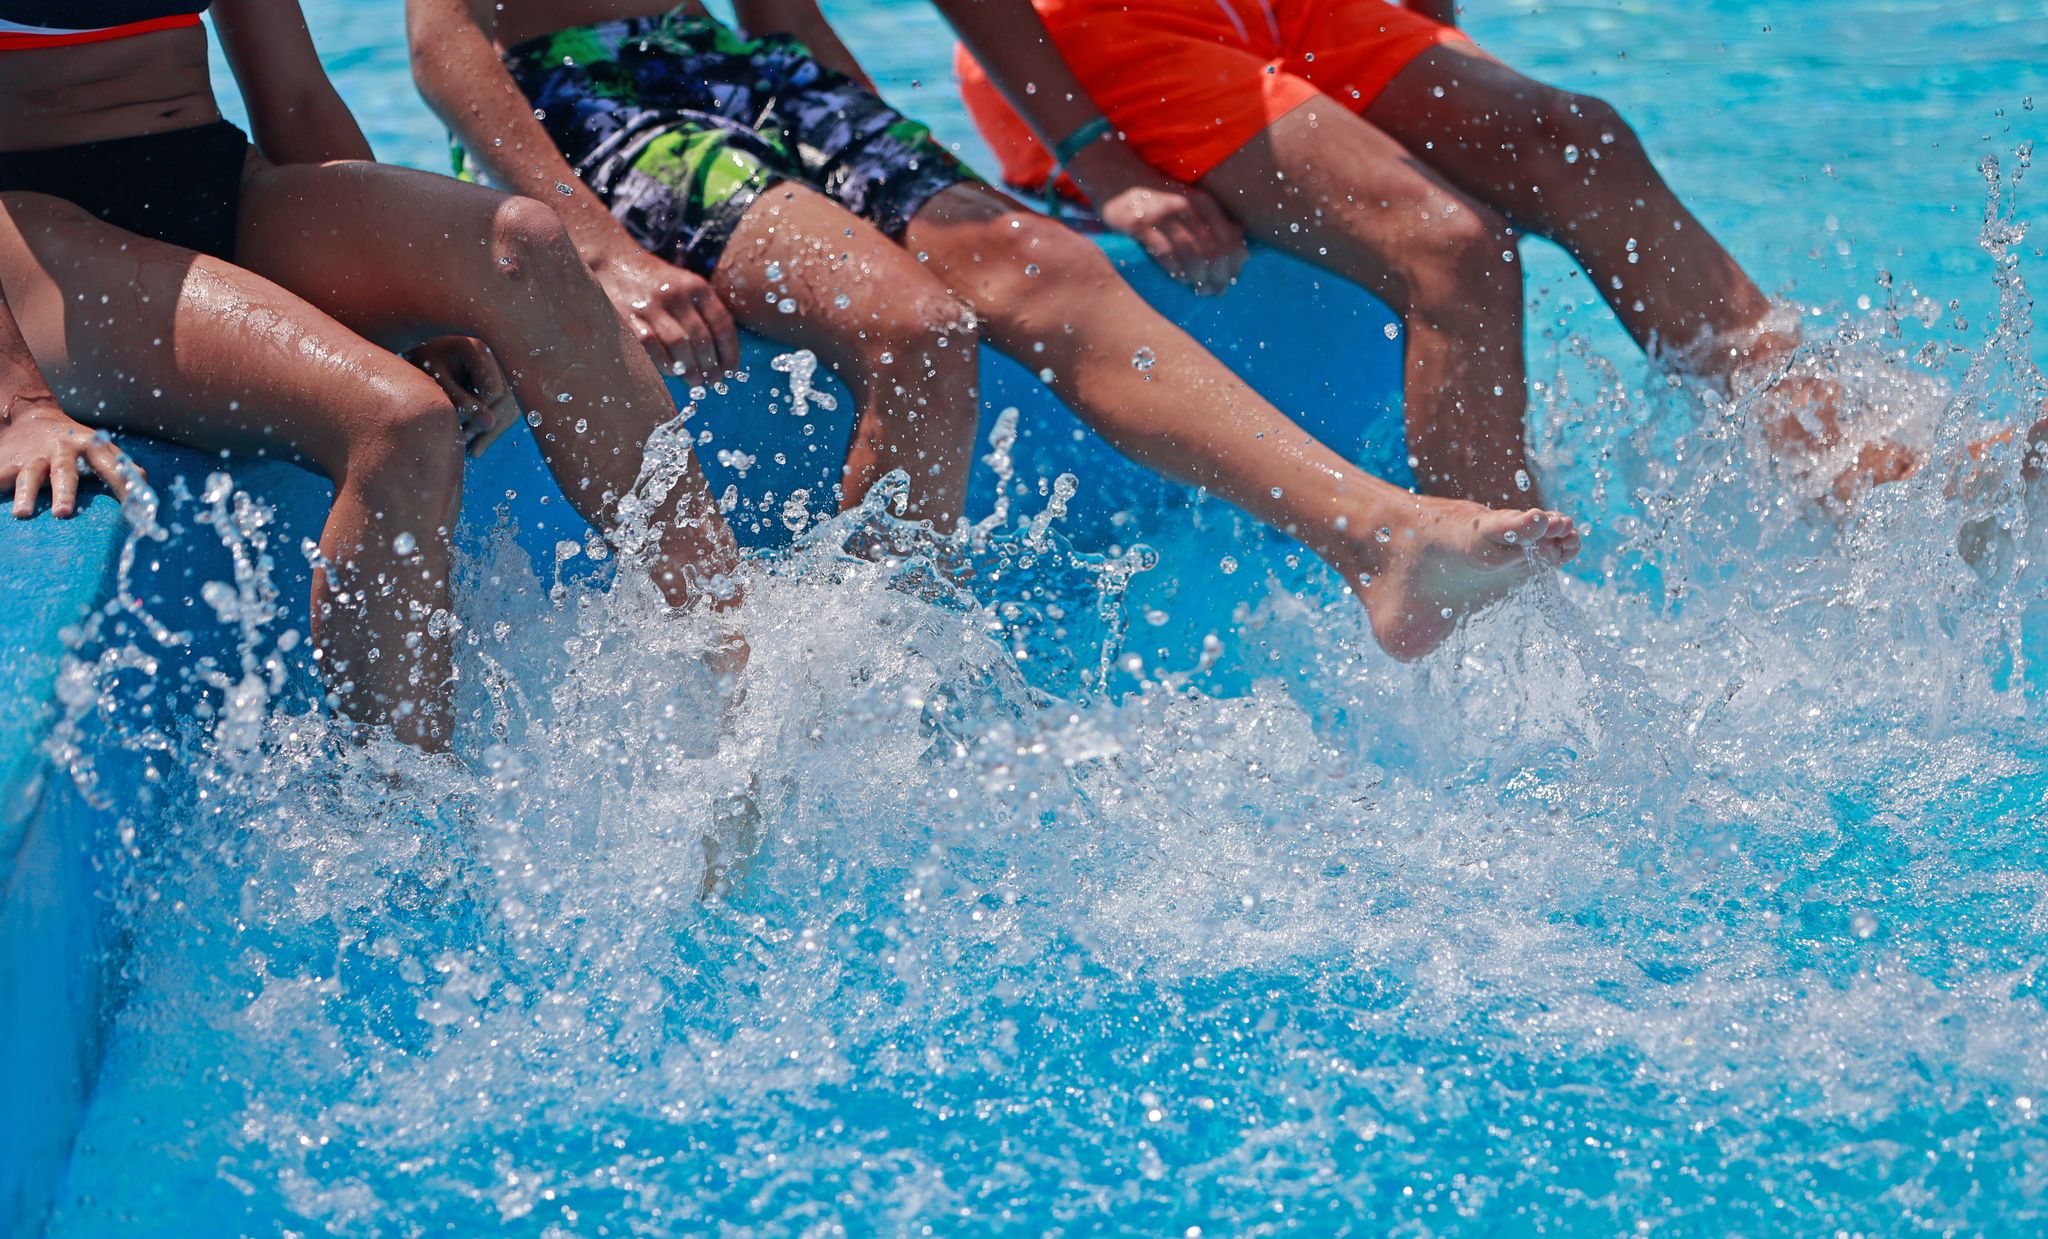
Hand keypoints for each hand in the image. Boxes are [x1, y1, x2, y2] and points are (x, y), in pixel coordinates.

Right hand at [1, 392, 139, 517]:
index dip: (121, 486)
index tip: (132, 508)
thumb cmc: (76, 444)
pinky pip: (0, 477)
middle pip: (64, 471)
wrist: (31, 417)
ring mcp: (33, 457)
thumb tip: (143, 485)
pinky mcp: (7, 462)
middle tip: (64, 514)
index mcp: (90, 446)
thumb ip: (121, 467)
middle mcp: (61, 450)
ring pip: (29, 475)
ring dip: (26, 494)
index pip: (111, 468)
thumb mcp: (100, 449)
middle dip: (64, 492)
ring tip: (22, 514)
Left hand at [408, 335, 519, 456]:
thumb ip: (460, 399)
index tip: (455, 421)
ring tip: (471, 448)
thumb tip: (490, 424)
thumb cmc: (427, 359)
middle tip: (462, 440)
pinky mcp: (510, 380)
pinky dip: (496, 426)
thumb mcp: (437, 378)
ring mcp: (509, 367)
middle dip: (486, 424)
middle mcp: (501, 354)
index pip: (493, 391)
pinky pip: (510, 407)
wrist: (429, 345)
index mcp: (481, 348)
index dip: (476, 411)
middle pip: (508, 399)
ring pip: (513, 406)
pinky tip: (478, 445)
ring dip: (493, 430)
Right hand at [590, 247, 738, 383]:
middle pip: (701, 338)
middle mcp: (675, 294)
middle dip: (710, 365)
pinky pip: (651, 346)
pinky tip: (671, 372)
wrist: (614, 263)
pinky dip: (664, 363)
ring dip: (690, 368)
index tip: (731, 371)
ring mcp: (650, 305)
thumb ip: (704, 313)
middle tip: (713, 382)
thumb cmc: (657, 283)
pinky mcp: (627, 317)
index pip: (722, 324)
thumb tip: (723, 356)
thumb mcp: (686, 286)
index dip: (730, 352)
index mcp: (696, 286)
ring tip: (695, 382)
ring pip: (678, 345)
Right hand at [1069, 140, 1246, 294]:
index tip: (1232, 281)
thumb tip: (1244, 253)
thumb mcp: (1192, 205)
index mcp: (1204, 203)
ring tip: (1200, 290)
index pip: (1229, 239)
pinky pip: (1165, 254)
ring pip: (1192, 254)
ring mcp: (1163, 216)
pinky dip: (1176, 271)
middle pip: (1213, 250)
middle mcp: (1187, 207)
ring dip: (1198, 277)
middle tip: (1216, 291)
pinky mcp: (1141, 225)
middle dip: (1218, 276)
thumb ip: (1218, 226)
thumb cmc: (1159, 200)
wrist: (1118, 178)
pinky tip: (1179, 279)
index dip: (1233, 265)